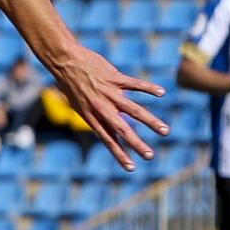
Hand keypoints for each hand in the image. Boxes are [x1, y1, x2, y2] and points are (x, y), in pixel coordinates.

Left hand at [46, 44, 168, 170]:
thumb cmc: (70, 83)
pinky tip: (162, 93)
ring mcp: (108, 93)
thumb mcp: (79, 105)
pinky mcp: (114, 78)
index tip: (131, 168)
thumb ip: (97, 114)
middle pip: (122, 130)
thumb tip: (116, 119)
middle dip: (137, 144)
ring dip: (151, 121)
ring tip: (165, 131)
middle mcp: (101, 108)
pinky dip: (148, 88)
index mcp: (92, 117)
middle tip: (151, 156)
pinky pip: (135, 84)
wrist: (64, 61)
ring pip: (133, 110)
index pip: (108, 140)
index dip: (119, 154)